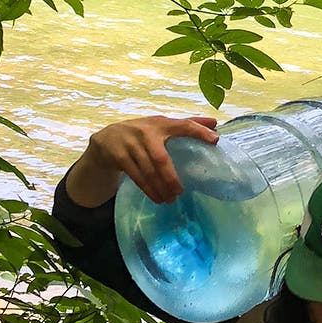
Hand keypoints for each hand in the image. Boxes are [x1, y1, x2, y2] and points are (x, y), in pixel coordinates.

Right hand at [79, 115, 220, 203]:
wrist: (106, 139)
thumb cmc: (141, 133)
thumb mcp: (161, 126)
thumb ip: (186, 124)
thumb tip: (215, 123)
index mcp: (161, 123)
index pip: (183, 124)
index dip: (198, 131)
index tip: (215, 141)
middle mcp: (146, 132)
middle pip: (161, 158)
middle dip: (170, 178)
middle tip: (179, 192)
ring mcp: (131, 144)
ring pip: (148, 171)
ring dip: (159, 187)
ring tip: (169, 199)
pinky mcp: (120, 156)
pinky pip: (136, 176)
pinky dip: (147, 189)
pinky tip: (156, 197)